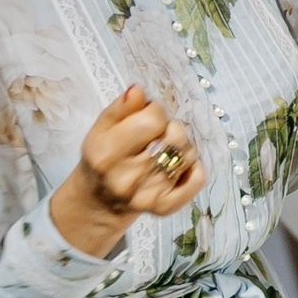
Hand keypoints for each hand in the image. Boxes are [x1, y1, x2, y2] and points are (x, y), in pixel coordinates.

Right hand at [47, 86, 207, 257]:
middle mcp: (126, 178)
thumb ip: (121, 108)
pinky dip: (195, 167)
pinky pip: (198, 179)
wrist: (100, 200)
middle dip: (169, 128)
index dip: (155, 111)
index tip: (148, 115)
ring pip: (188, 154)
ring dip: (182, 146)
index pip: (153, 120)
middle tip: (157, 133)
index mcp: (107, 154)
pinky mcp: (164, 207)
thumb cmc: (103, 157)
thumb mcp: (102, 128)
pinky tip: (179, 166)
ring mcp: (147, 196)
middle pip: (174, 137)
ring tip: (164, 150)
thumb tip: (138, 90)